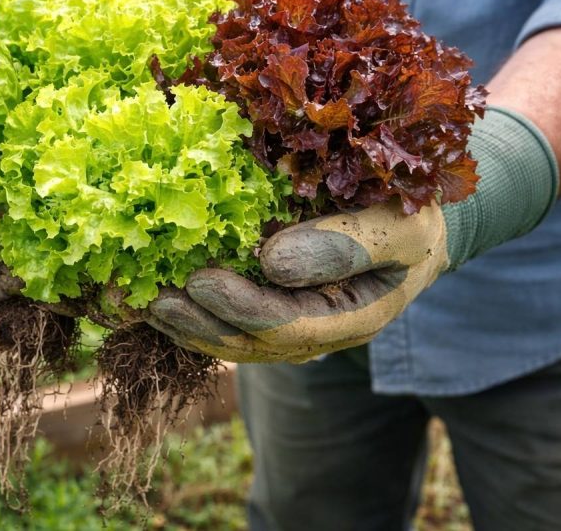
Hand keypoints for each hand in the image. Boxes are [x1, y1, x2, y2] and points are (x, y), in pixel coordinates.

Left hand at [148, 105, 560, 362]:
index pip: (287, 326)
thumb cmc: (413, 218)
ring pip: (234, 340)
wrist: (418, 227)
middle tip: (153, 300)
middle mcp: (317, 333)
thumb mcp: (398, 225)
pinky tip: (155, 299)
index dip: (241, 308)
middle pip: (251, 343)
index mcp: (351, 317)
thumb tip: (272, 262)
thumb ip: (345, 247)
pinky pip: (229, 321)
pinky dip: (192, 312)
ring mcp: (294, 326)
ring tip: (142, 305)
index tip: (200, 281)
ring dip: (187, 326)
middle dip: (200, 324)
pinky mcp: (274, 310)